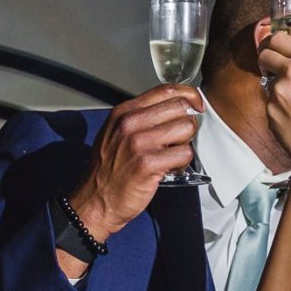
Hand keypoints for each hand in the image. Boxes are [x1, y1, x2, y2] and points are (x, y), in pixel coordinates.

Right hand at [70, 86, 204, 239]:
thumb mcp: (116, 132)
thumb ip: (142, 117)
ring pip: (186, 128)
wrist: (94, 200)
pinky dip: (182, 163)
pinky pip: (184, 154)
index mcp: (124, 112)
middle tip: (180, 139)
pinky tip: (169, 169)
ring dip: (185, 144)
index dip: (188, 95)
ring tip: (172, 155)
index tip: (196, 105)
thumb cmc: (108, 169)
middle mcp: (130, 122)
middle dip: (188, 122)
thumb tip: (176, 108)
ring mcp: (139, 142)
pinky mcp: (148, 163)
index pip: (166, 90)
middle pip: (180, 107)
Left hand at [257, 32, 290, 180]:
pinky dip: (277, 103)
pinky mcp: (268, 108)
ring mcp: (277, 91)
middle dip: (268, 57)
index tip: (278, 47)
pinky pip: (269, 99)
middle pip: (265, 53)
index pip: (280, 38)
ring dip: (276, 82)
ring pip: (267, 77)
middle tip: (276, 65)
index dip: (277, 42)